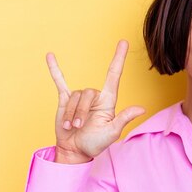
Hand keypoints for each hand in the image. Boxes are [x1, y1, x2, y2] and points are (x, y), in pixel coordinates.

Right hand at [46, 40, 144, 162]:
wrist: (75, 150)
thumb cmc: (96, 143)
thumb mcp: (112, 132)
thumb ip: (124, 118)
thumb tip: (141, 108)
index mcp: (108, 101)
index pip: (114, 75)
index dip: (119, 58)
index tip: (124, 42)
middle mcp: (95, 96)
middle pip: (87, 92)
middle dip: (80, 111)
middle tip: (78, 127)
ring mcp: (79, 97)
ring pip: (73, 96)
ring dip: (71, 113)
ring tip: (72, 127)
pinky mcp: (65, 100)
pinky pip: (59, 81)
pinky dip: (55, 69)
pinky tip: (50, 56)